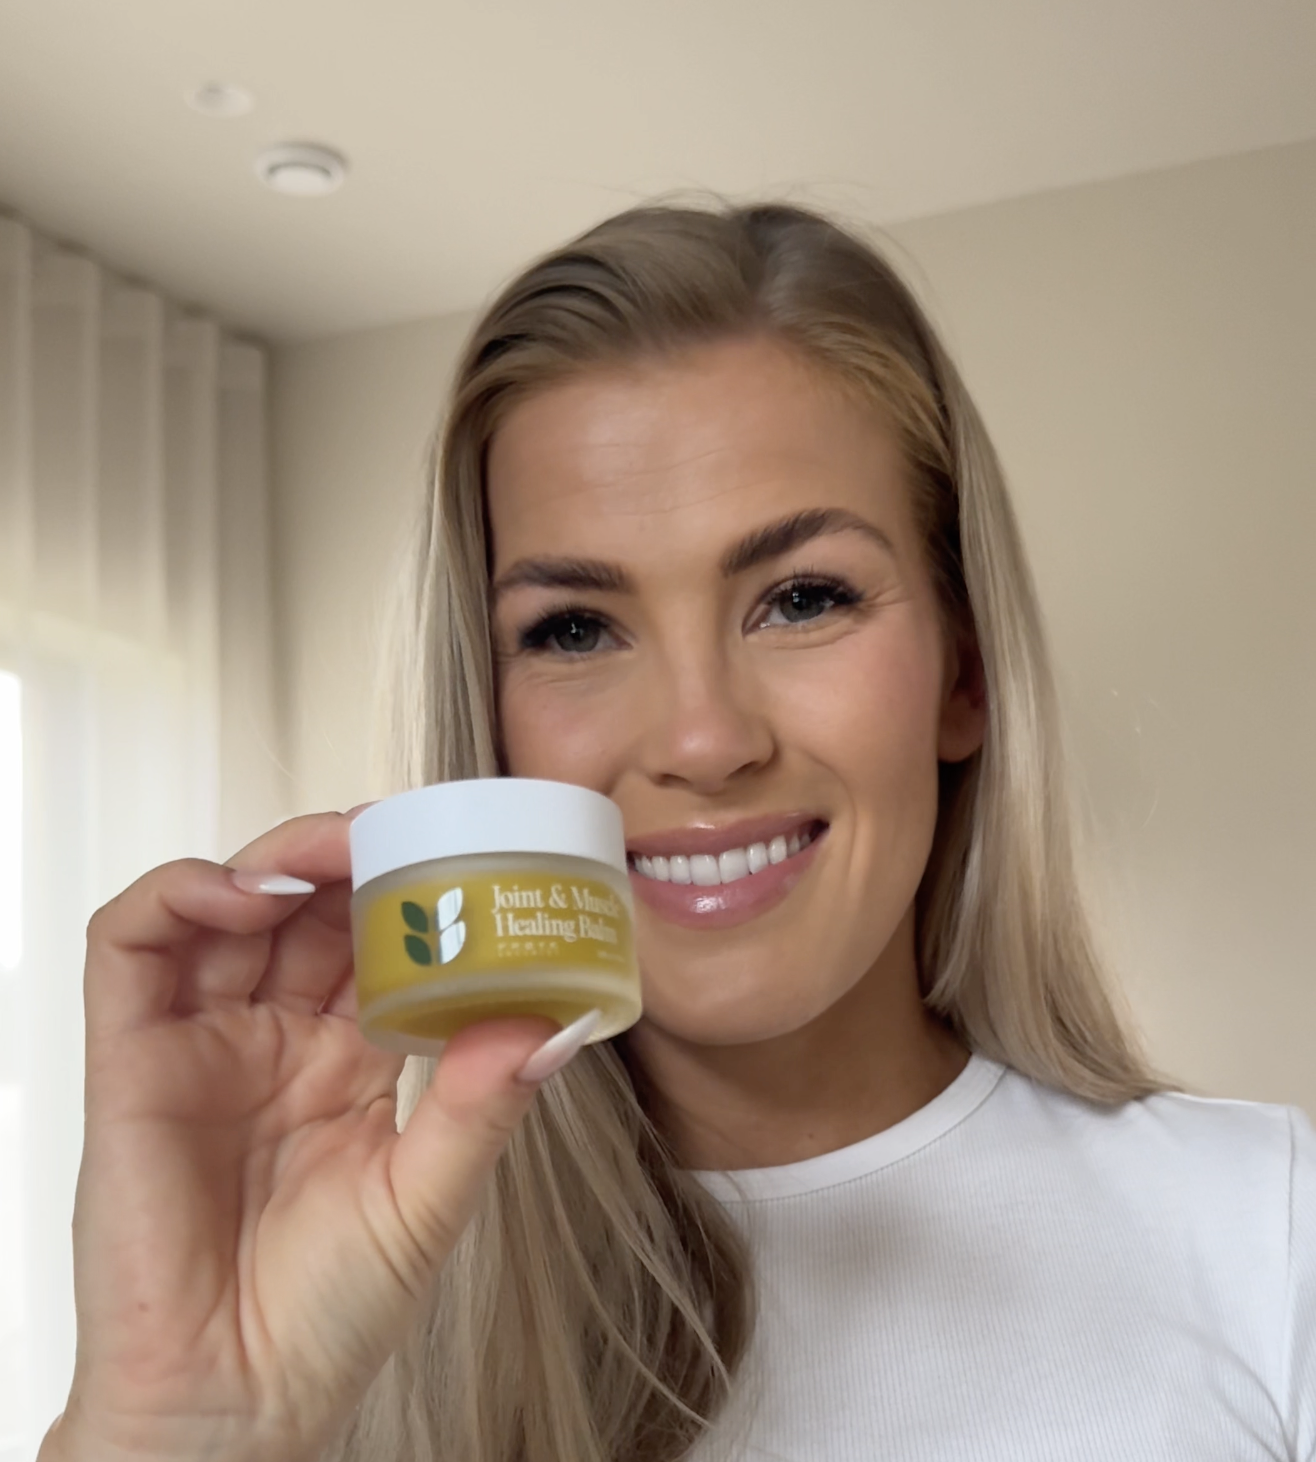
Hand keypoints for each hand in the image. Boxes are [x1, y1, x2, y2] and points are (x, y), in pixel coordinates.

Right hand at [47, 812, 580, 1461]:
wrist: (233, 1404)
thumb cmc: (326, 1317)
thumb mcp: (428, 1198)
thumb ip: (482, 1106)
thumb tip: (552, 1022)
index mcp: (349, 1058)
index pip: (372, 937)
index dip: (404, 885)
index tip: (458, 850)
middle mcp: (276, 1037)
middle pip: (304, 905)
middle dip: (345, 853)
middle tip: (393, 831)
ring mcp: (203, 1041)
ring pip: (225, 905)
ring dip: (274, 857)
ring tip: (328, 853)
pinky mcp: (132, 1059)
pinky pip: (132, 947)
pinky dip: (180, 896)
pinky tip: (242, 895)